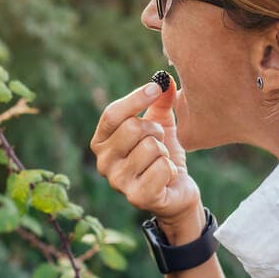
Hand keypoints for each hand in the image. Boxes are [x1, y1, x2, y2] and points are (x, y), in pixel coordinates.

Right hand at [90, 79, 200, 226]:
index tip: (156, 87)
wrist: (177, 191)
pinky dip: (172, 169)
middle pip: (132, 128)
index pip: (112, 114)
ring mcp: (118, 182)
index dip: (135, 98)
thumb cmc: (162, 155)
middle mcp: (103, 163)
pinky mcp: (137, 197)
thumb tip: (165, 80)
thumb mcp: (160, 124)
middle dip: (155, 131)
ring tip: (163, 161)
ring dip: (165, 152)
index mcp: (101, 142)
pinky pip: (162, 167)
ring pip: (151, 147)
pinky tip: (167, 177)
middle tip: (160, 142)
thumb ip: (160, 101)